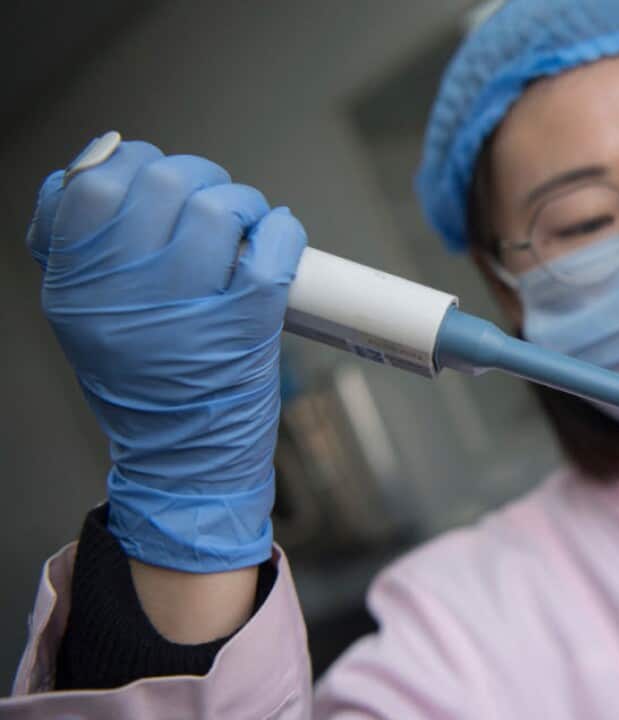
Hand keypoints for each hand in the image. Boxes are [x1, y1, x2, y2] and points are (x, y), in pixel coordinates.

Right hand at [26, 136, 305, 572]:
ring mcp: (191, 309)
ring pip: (218, 208)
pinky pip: (272, 250)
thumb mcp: (81, 313)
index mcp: (79, 286)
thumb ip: (80, 240)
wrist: (182, 459)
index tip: (152, 174)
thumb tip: (101, 156)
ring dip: (240, 201)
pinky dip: (282, 231)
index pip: (93, 185)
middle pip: (162, 183)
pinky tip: (277, 236)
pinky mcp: (248, 325)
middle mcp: (129, 294)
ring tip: (244, 223)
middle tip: (209, 198)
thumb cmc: (140, 381)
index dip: (130, 162)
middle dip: (196, 176)